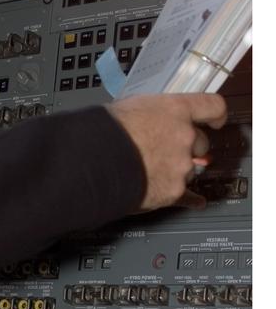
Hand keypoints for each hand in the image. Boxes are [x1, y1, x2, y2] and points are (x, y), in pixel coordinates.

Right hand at [109, 92, 226, 210]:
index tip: (216, 120)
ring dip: (177, 170)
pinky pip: (188, 196)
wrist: (92, 160)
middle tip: (169, 150)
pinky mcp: (173, 191)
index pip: (212, 107)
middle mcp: (184, 137)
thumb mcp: (129, 107)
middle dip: (188, 147)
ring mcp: (181, 166)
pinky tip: (195, 201)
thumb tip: (148, 121)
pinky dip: (190, 200)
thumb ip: (150, 115)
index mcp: (175, 110)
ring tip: (155, 172)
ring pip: (190, 169)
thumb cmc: (104, 132)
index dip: (216, 115)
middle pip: (201, 143)